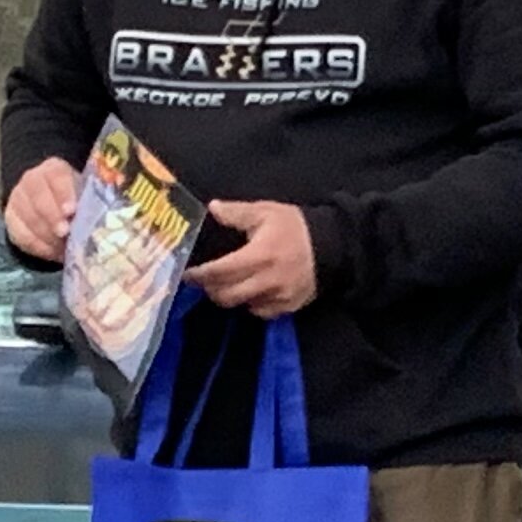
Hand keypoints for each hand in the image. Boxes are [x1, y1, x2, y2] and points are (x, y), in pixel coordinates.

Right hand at [5, 158, 80, 262]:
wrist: (52, 204)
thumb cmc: (75, 200)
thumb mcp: (84, 195)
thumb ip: (89, 202)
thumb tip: (99, 222)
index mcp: (54, 169)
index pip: (56, 176)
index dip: (63, 193)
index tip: (72, 211)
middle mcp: (32, 179)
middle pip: (38, 196)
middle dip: (52, 217)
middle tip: (65, 232)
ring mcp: (18, 199)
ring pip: (28, 217)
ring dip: (47, 235)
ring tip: (64, 248)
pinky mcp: (11, 221)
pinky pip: (22, 235)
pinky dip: (39, 247)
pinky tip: (54, 253)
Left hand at [193, 199, 321, 317]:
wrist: (333, 247)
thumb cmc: (296, 227)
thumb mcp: (266, 212)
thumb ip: (237, 212)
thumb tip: (212, 209)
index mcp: (260, 255)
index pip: (221, 272)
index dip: (201, 275)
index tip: (188, 274)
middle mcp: (268, 281)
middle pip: (227, 295)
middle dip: (210, 289)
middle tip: (202, 280)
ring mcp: (279, 297)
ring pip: (242, 305)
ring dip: (228, 297)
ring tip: (222, 285)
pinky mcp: (288, 307)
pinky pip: (260, 312)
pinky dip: (249, 303)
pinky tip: (248, 291)